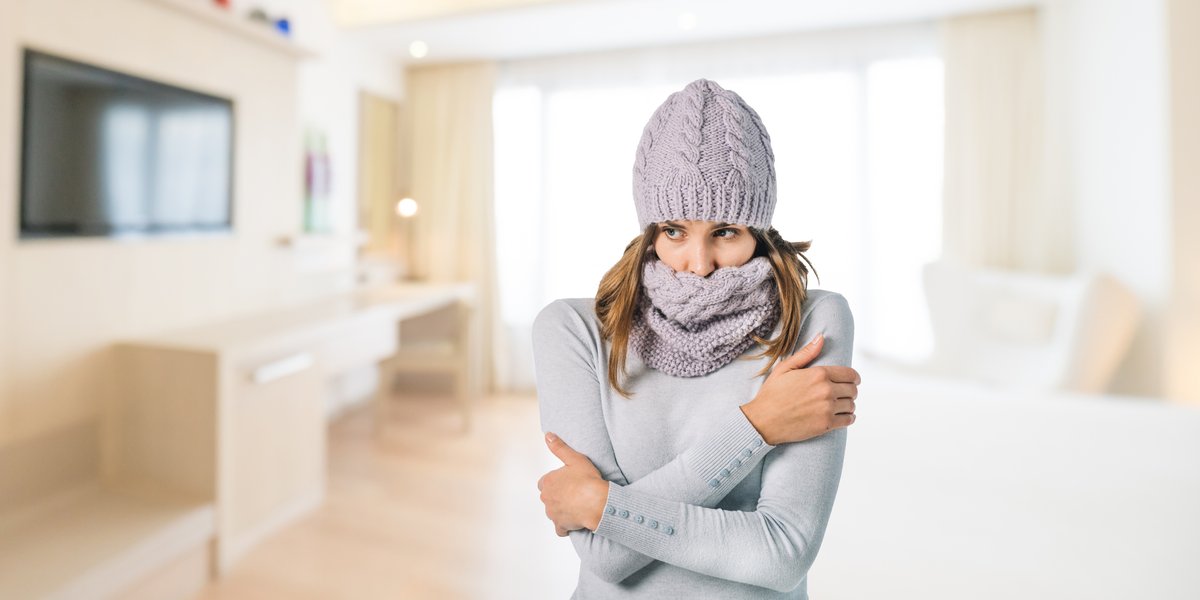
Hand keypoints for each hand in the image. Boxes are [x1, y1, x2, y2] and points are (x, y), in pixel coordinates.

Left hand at [537, 433, 609, 536]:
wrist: (597, 503)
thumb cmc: (587, 480)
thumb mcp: (574, 459)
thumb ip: (559, 447)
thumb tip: (548, 435)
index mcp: (547, 482)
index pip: (544, 482)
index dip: (556, 482)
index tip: (567, 482)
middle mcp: (546, 498)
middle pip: (549, 497)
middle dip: (558, 496)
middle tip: (574, 493)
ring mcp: (552, 513)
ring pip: (553, 512)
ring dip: (561, 511)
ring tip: (577, 506)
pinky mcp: (561, 525)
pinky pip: (560, 528)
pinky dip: (565, 526)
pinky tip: (575, 522)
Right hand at [741, 333, 860, 444]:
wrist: (763, 421)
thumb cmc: (772, 394)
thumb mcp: (785, 368)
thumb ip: (806, 353)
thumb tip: (821, 337)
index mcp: (819, 374)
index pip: (851, 374)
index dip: (854, 378)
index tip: (852, 381)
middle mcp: (826, 390)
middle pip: (853, 390)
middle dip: (850, 391)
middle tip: (843, 394)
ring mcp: (827, 408)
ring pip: (851, 405)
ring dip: (848, 404)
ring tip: (840, 405)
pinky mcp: (826, 424)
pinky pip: (848, 420)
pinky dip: (848, 418)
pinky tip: (841, 416)